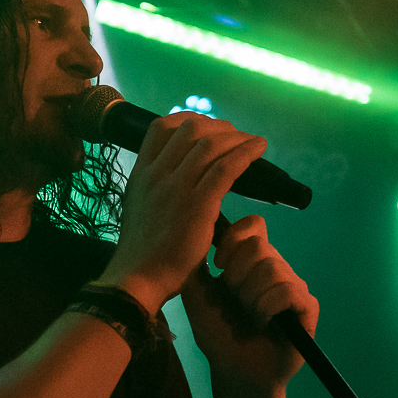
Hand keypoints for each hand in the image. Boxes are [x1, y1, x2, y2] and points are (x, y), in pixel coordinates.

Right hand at [96, 113, 266, 312]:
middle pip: (190, 129)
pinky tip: (259, 148)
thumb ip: (155, 190)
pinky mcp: (198, 205)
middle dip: (217, 127)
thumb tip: (175, 181)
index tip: (206, 126)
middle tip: (234, 136)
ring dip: (236, 138)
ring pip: (211, 145)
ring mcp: (176, 188)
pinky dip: (246, 153)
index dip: (187, 119)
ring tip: (251, 142)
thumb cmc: (142, 252)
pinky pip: (226, 168)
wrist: (138, 278)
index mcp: (141, 174)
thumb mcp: (139, 209)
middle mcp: (157, 174)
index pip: (160, 128)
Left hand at [181, 214, 317, 393]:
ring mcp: (294, 285)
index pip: (253, 226)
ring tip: (250, 316)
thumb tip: (193, 234)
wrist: (235, 371)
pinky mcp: (307, 306)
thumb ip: (195, 265)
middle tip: (235, 301)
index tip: (218, 265)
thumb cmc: (218, 334)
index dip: (234, 239)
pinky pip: (288, 291)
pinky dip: (267, 308)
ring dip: (251, 298)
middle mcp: (276, 268)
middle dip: (237, 277)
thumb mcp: (197, 296)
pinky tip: (264, 323)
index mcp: (252, 261)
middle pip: (259, 246)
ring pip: (273, 269)